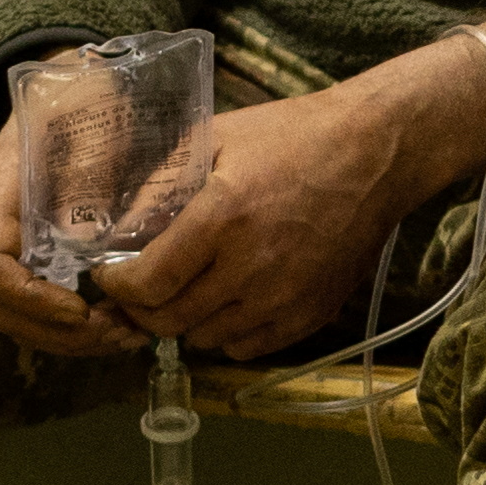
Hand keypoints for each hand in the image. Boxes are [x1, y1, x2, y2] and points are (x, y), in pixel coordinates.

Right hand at [0, 112, 147, 358]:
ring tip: (128, 334)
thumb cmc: (84, 93)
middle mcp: (1, 226)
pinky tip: (125, 321)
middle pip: (2, 307)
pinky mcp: (45, 252)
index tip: (80, 309)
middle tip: (117, 332)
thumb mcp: (88, 119)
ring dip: (72, 339)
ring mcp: (21, 242)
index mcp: (2, 194)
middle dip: (56, 332)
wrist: (79, 78)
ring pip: (23, 316)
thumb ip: (87, 168)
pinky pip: (47, 305)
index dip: (29, 297)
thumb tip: (84, 237)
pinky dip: (81, 327)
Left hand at [72, 90, 419, 364]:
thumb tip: (118, 222)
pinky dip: (226, 334)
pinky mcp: (311, 315)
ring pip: (206, 339)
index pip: (148, 283)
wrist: (376, 154)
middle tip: (136, 288)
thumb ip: (163, 179)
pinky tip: (226, 304)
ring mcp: (284, 299)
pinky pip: (249, 348)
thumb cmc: (295, 136)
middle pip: (169, 321)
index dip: (116, 285)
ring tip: (183, 293)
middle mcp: (251, 269)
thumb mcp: (219, 137)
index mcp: (222, 218)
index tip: (108, 273)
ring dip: (184, 321)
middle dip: (140, 308)